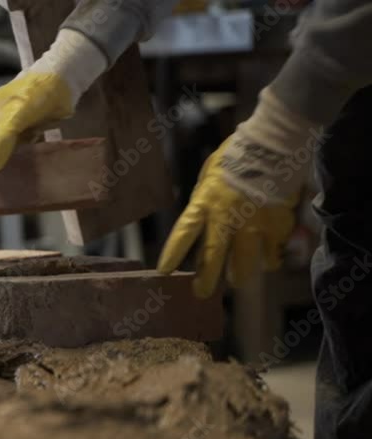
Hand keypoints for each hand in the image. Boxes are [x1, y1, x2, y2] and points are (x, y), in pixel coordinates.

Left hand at [157, 88, 317, 297]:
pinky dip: (270, 258)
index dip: (173, 254)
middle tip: (201, 293)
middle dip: (206, 277)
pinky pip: (272, 250)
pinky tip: (269, 262)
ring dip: (239, 274)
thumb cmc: (236, 155)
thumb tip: (202, 220)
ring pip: (244, 261)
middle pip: (213, 255)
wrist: (273, 145)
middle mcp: (226, 218)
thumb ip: (205, 200)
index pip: (184, 234)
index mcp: (205, 203)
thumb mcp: (209, 175)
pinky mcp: (276, 226)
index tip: (164, 270)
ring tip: (237, 281)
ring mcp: (253, 225)